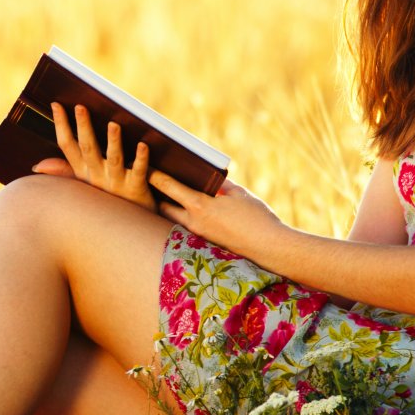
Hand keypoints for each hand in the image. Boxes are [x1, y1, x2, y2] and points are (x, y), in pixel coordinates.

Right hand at [30, 103, 155, 210]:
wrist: (127, 233)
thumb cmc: (106, 203)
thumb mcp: (82, 188)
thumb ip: (62, 173)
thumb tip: (38, 166)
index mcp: (83, 173)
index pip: (67, 146)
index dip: (61, 125)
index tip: (55, 104)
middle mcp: (97, 177)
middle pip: (88, 149)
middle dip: (83, 127)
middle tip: (80, 107)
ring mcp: (116, 183)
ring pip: (114, 159)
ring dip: (113, 142)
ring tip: (114, 124)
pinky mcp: (136, 190)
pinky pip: (140, 172)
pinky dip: (141, 159)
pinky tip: (143, 145)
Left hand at [150, 170, 284, 252]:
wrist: (269, 248)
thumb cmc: (257, 218)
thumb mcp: (240, 194)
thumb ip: (222, 185)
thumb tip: (211, 178)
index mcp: (200, 205)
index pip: (169, 187)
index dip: (155, 175)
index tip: (145, 166)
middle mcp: (194, 222)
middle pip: (164, 207)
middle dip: (156, 196)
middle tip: (150, 183)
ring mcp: (199, 235)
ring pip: (174, 220)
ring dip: (168, 209)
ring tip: (165, 197)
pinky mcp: (206, 243)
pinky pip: (187, 228)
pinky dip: (183, 219)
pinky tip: (188, 212)